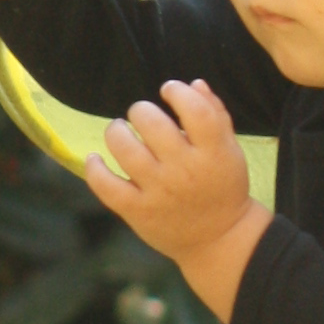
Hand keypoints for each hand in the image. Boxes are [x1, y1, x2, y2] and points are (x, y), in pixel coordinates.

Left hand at [85, 79, 270, 321]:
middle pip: (154, 125)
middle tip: (141, 114)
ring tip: (120, 130)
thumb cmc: (223, 187)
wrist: (217, 239)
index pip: (196, 111)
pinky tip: (95, 158)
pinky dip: (94, 169)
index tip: (169, 90)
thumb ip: (215, 115)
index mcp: (214, 153)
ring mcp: (159, 192)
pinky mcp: (138, 211)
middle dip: (141, 110)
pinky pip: (106, 186)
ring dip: (116, 131)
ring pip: (126, 150)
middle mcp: (185, 171)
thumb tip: (194, 84)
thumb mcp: (229, 151)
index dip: (178, 93)